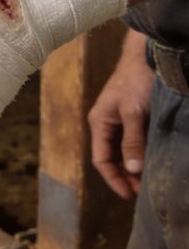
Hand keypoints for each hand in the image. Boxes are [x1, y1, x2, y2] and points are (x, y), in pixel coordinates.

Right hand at [88, 30, 154, 198]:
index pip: (101, 160)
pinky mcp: (133, 115)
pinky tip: (150, 159)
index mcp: (99, 123)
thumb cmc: (137, 80)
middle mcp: (106, 123)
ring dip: (133, 166)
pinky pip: (133, 140)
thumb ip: (132, 141)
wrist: (148, 53)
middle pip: (112, 157)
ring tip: (147, 179)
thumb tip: (133, 170)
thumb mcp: (134, 112)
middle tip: (142, 191)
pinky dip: (140, 153)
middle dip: (125, 176)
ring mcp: (120, 119)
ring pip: (123, 150)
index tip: (129, 194)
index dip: (114, 179)